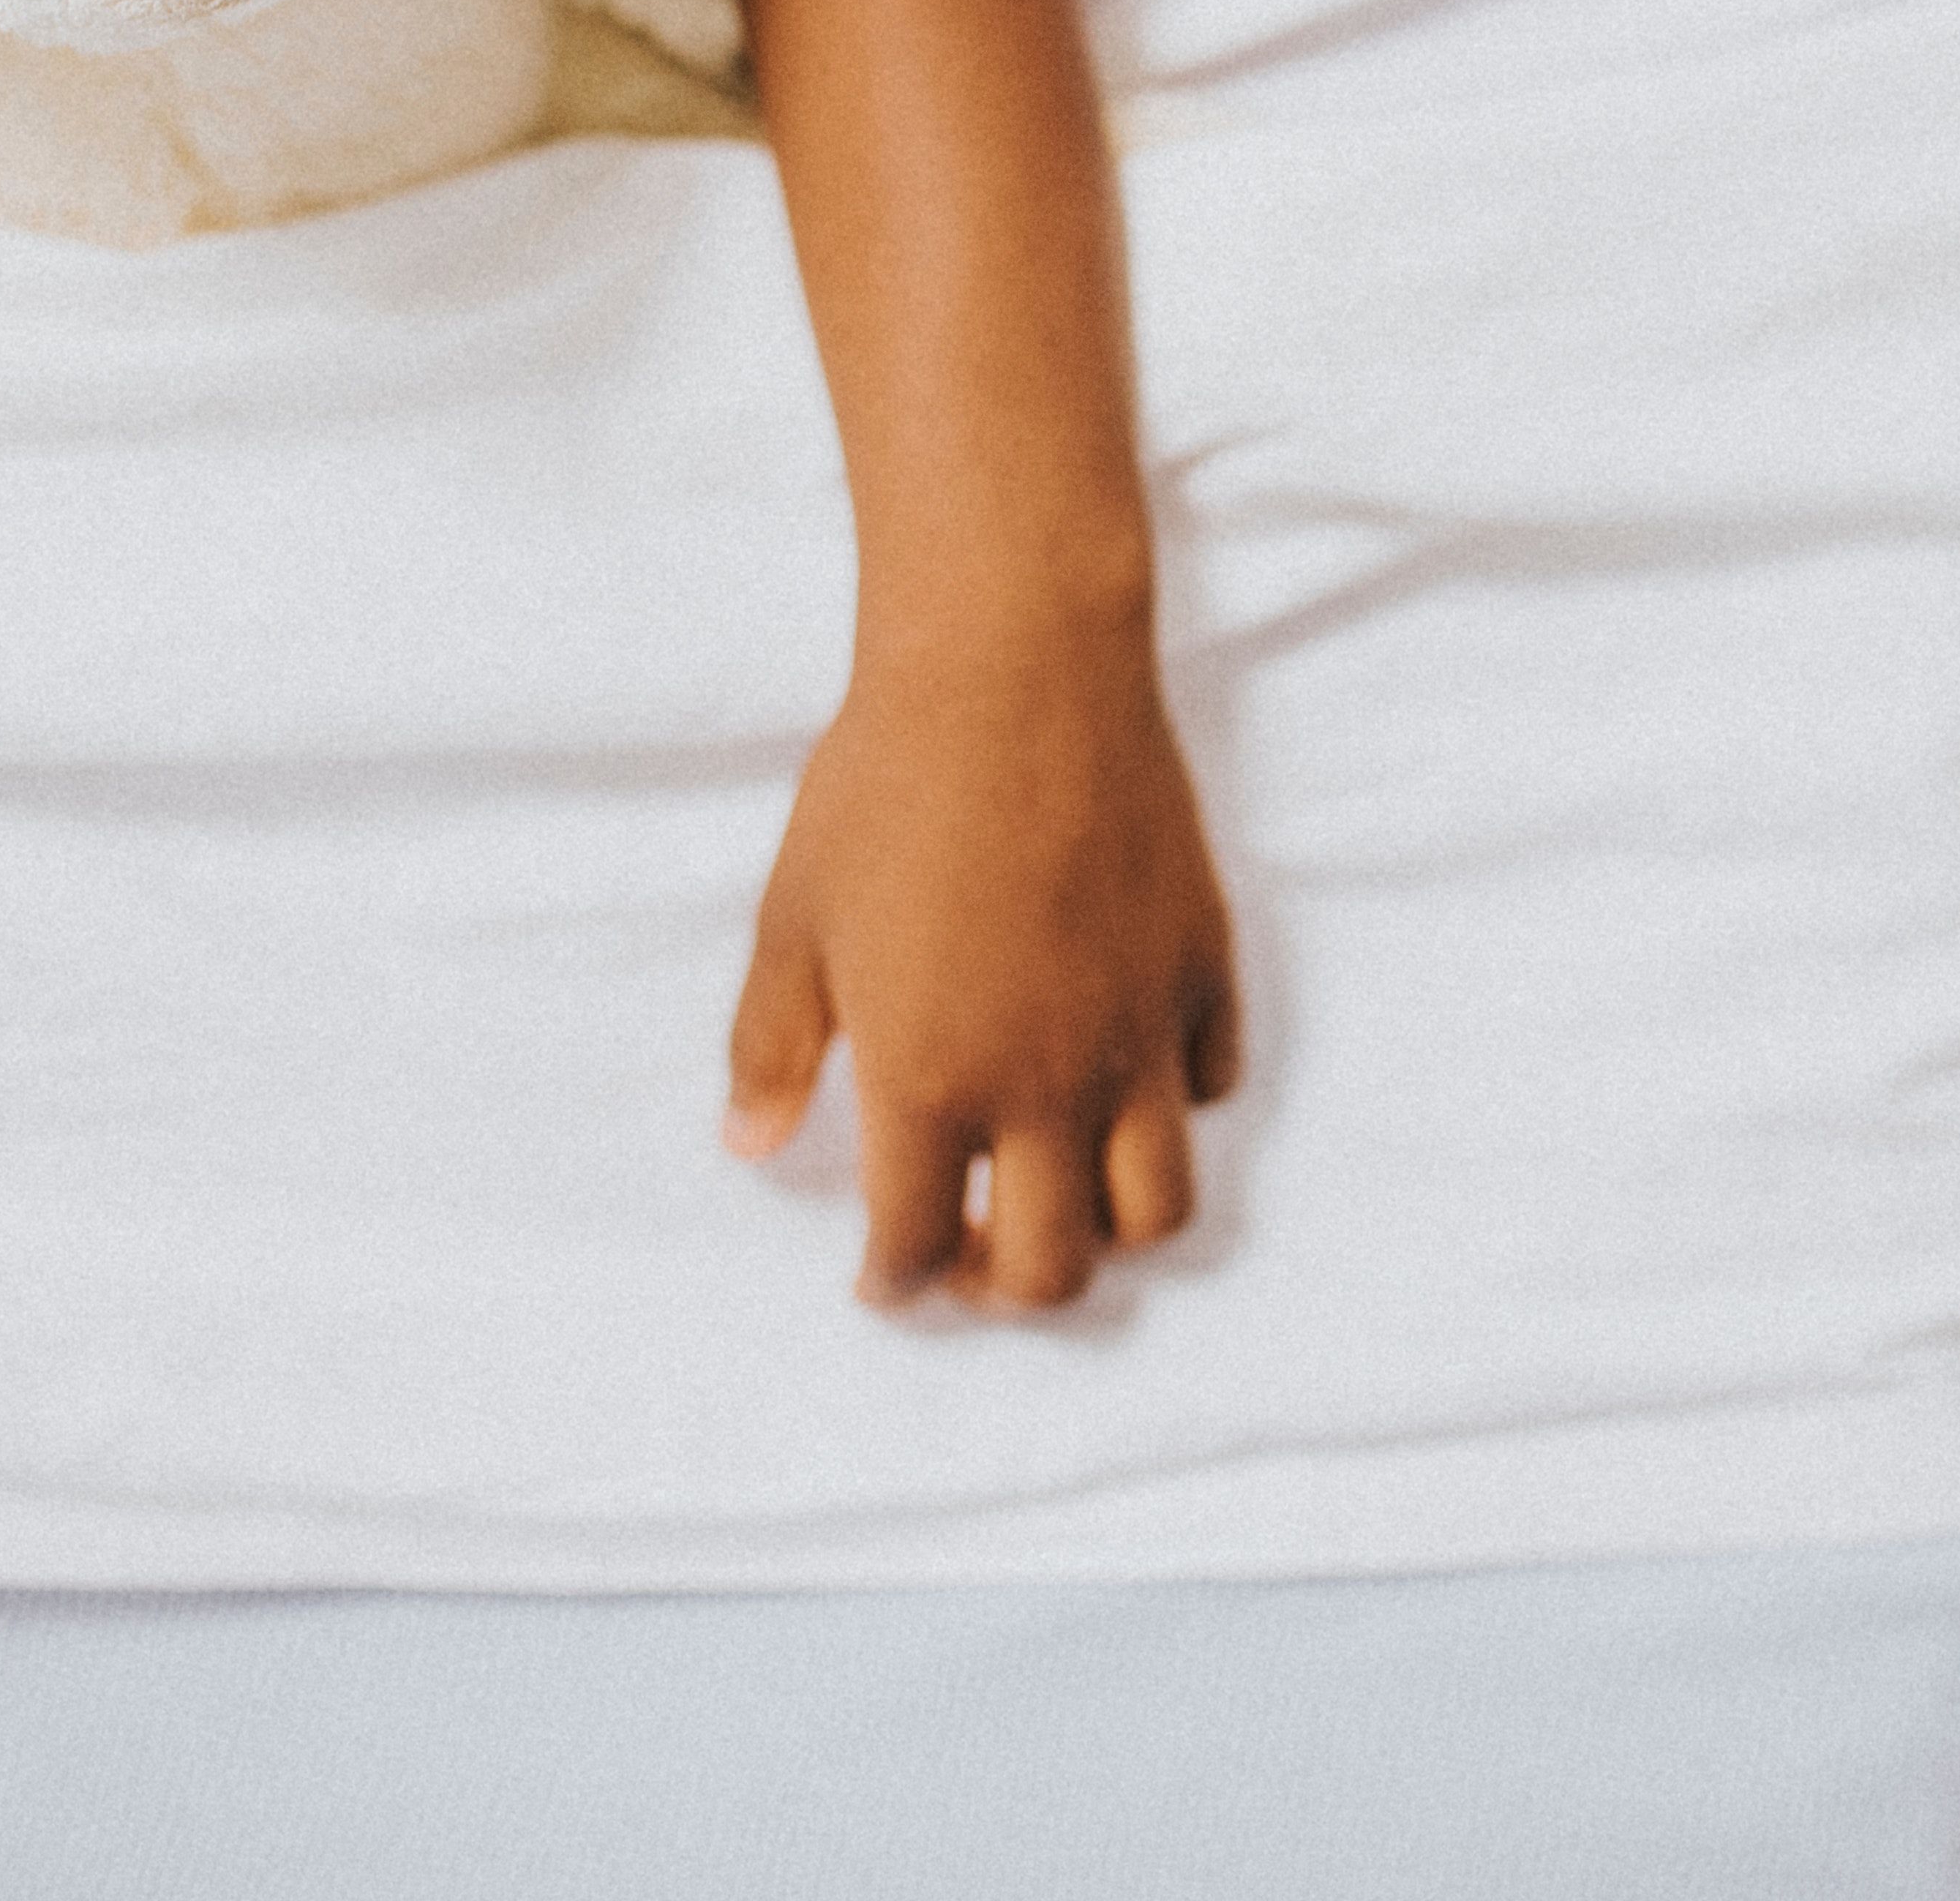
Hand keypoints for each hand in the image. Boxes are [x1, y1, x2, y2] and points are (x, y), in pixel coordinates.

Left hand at [723, 619, 1242, 1313]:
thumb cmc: (885, 788)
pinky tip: (1123, 1073)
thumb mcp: (793, 923)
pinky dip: (1172, 1109)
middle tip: (972, 1252)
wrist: (1015, 671)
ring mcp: (1139, 1034)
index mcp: (931, 1082)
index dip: (895, 1282)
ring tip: (1060, 1191)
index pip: (918, 1249)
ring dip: (1106, 1231)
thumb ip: (771, 1048)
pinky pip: (1211, 1087)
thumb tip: (748, 1143)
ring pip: (1156, 1209)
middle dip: (1004, 1287)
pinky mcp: (1201, 971)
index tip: (883, 1275)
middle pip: (1053, 1270)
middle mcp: (1048, 1084)